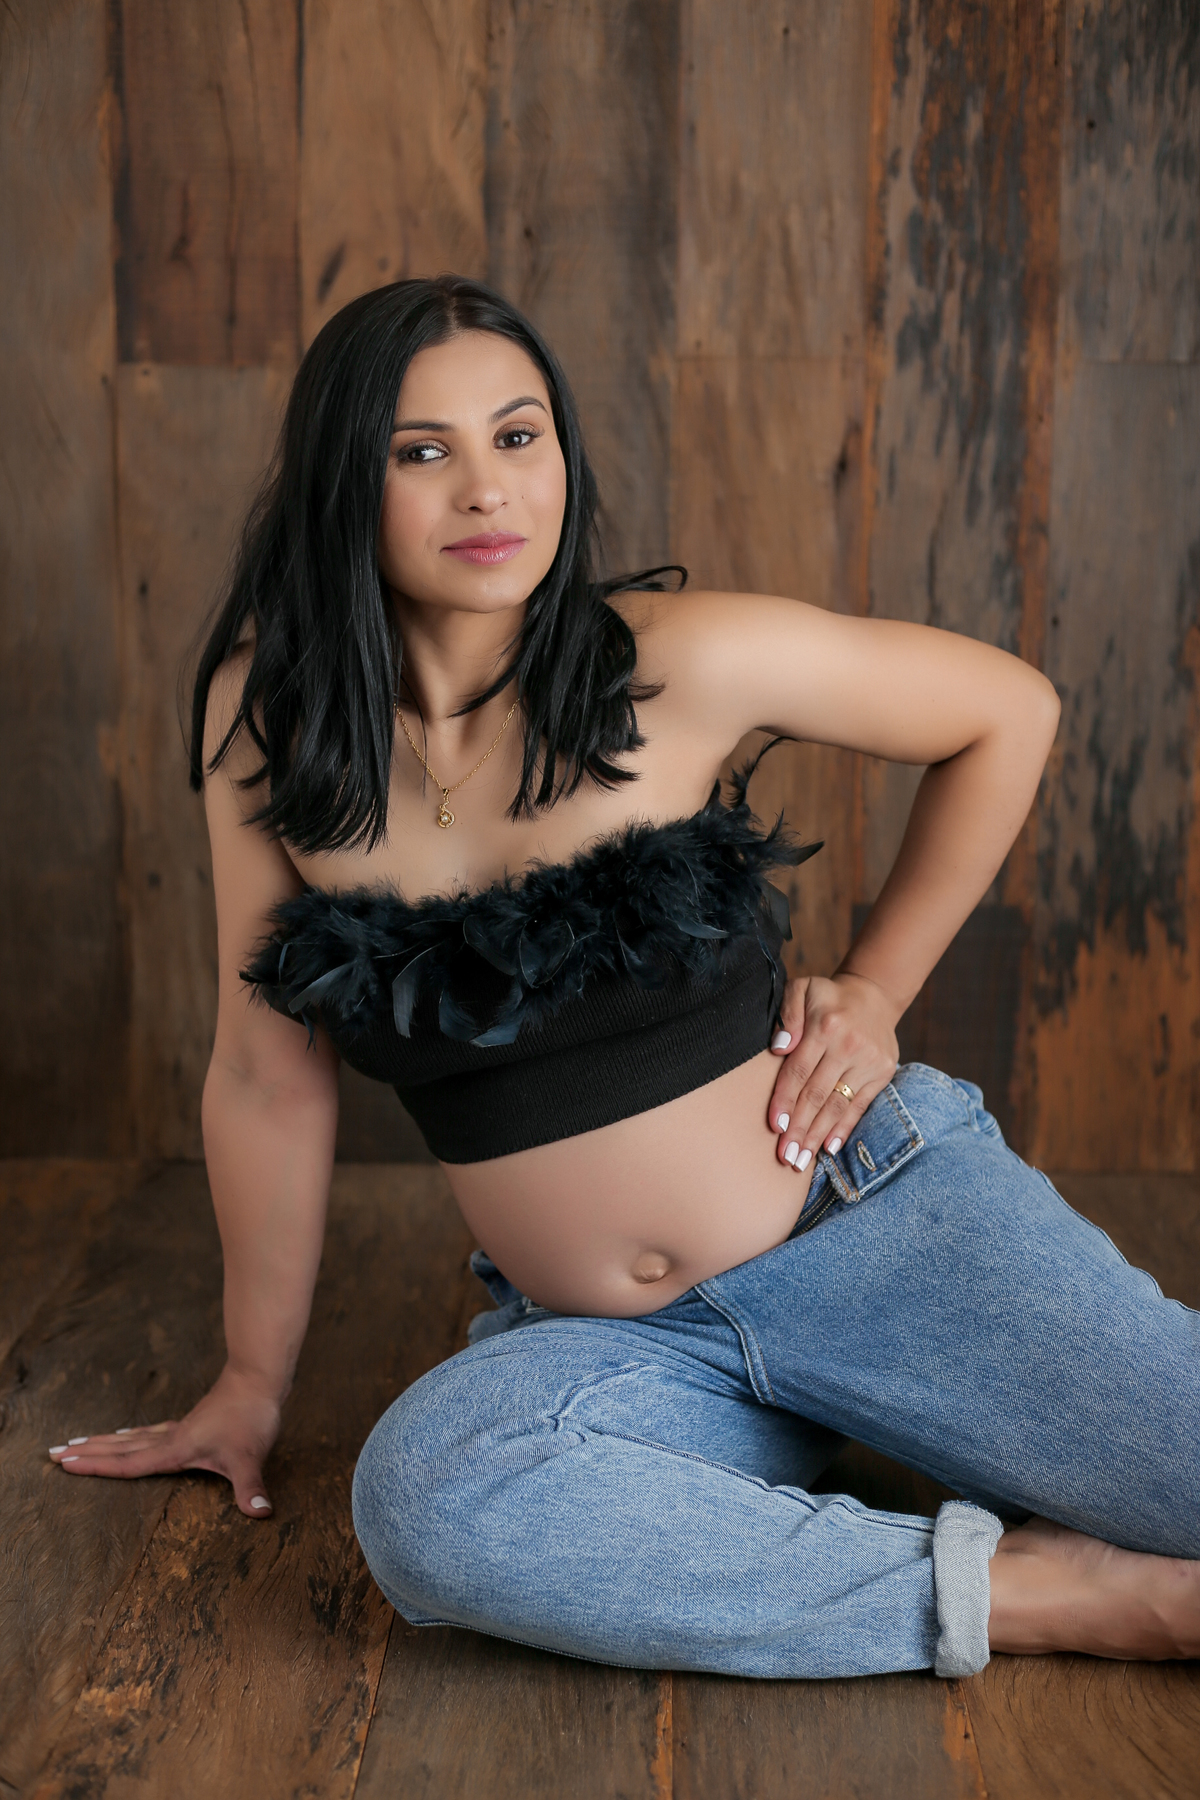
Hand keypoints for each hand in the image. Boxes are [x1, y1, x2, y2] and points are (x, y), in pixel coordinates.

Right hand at [46, 1364, 282, 1518]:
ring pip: (132, 1438)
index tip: (65, 1463)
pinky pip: (149, 1432)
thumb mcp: (250, 1457)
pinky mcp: (190, 1423)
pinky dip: (132, 1436)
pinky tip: (127, 1433)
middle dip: (87, 1453)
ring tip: (77, 1443)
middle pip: (120, 1447)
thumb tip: (260, 1513)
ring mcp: (179, 1428)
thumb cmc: (251, 1417)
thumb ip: (251, 1487)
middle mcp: (171, 1438)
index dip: (96, 1466)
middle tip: (52, 1454)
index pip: (127, 1463)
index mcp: (175, 1449)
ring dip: (104, 1442)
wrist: (258, 1378)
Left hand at [767, 971, 899, 1170]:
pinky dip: (843, 1128)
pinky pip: (859, 1105)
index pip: (799, 1070)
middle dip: (799, 1128)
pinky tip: (828, 1147)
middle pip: (817, 1094)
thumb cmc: (827, 997)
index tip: (774, 1126)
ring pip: (837, 1105)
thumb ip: (787, 1014)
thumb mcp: (802, 989)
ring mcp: (868, 1061)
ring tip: (800, 1160)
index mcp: (825, 1026)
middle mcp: (848, 1046)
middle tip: (784, 1157)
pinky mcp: (882, 1073)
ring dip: (817, 1135)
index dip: (785, 1100)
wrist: (873, 994)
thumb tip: (779, 1047)